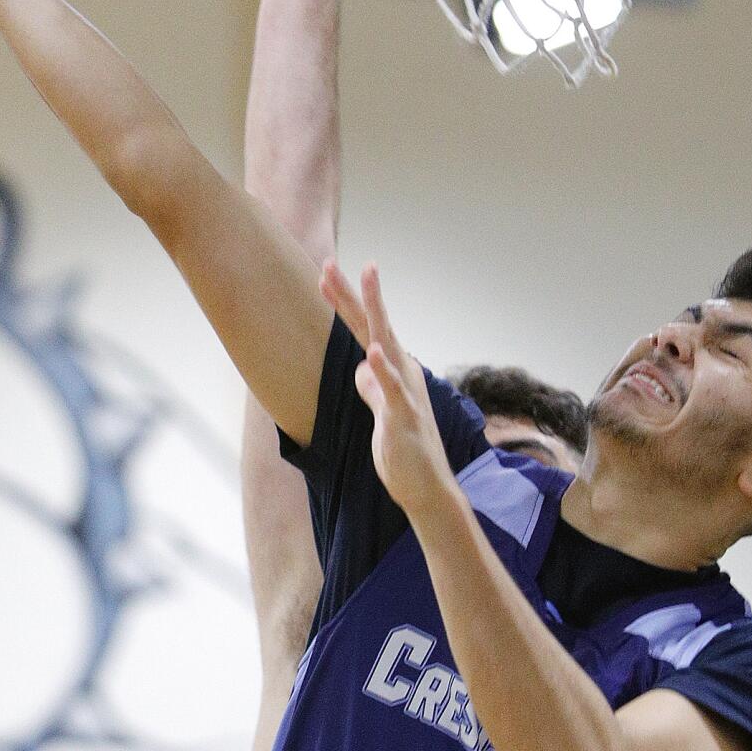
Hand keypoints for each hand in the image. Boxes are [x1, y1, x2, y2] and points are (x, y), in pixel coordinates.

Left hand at [319, 260, 455, 527]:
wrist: (426, 487)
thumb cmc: (405, 450)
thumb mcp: (382, 411)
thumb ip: (372, 387)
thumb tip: (362, 368)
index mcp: (393, 370)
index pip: (364, 329)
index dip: (344, 302)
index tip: (325, 272)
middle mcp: (402, 372)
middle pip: (374, 325)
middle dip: (354, 293)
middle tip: (332, 263)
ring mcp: (405, 392)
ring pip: (387, 343)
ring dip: (375, 312)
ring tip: (365, 280)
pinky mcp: (405, 418)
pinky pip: (393, 390)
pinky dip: (383, 370)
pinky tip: (372, 351)